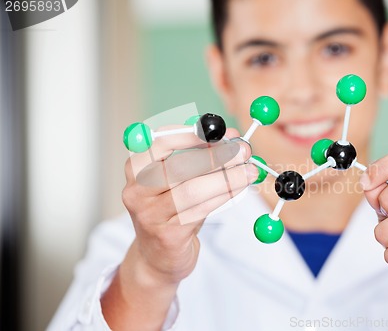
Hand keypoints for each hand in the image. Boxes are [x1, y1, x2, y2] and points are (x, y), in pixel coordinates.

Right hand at [122, 126, 257, 284]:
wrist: (158, 256)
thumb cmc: (171, 210)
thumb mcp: (177, 180)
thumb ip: (198, 156)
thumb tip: (231, 137)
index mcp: (136, 168)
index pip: (160, 142)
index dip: (193, 134)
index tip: (223, 132)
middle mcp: (136, 190)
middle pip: (179, 166)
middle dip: (218, 155)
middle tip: (243, 150)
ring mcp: (149, 215)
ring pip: (193, 190)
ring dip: (227, 178)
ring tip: (250, 172)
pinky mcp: (167, 235)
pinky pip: (201, 210)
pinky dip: (225, 196)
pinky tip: (239, 189)